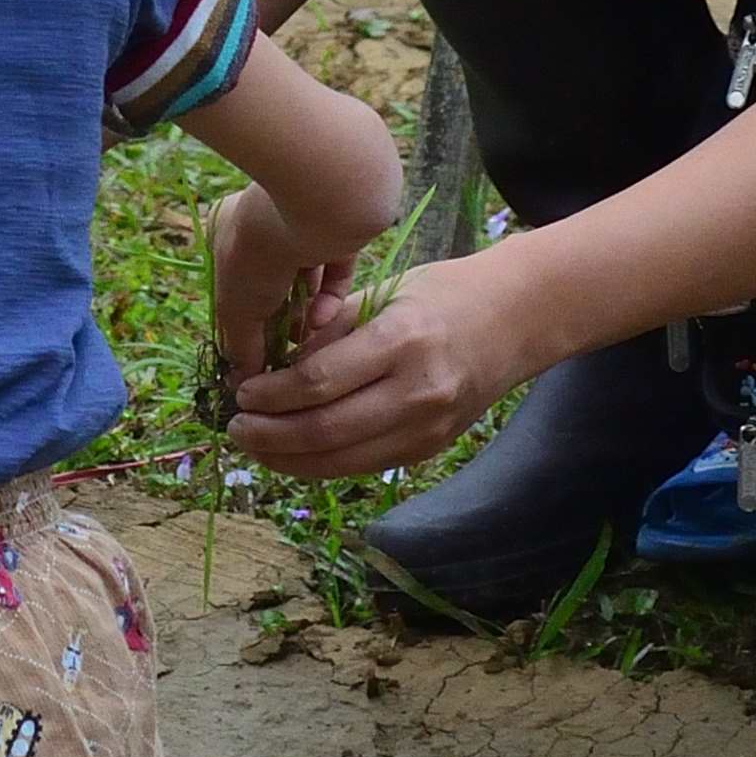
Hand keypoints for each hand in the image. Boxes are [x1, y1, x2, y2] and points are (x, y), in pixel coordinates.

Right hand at [200, 186, 354, 411]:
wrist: (315, 202)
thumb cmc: (260, 249)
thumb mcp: (237, 305)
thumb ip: (239, 344)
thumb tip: (242, 381)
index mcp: (228, 236)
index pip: (234, 290)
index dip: (244, 327)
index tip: (254, 361)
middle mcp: (265, 230)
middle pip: (271, 291)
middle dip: (278, 325)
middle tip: (284, 357)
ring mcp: (305, 230)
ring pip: (305, 286)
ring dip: (304, 315)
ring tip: (306, 336)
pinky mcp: (340, 234)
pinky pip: (334, 274)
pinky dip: (329, 298)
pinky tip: (323, 317)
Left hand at [226, 242, 560, 483]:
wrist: (520, 319)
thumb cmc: (445, 294)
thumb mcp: (386, 292)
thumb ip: (331, 329)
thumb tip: (275, 364)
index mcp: (401, 340)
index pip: (318, 381)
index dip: (270, 394)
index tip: (240, 391)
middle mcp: (417, 390)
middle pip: (325, 430)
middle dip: (270, 435)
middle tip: (235, 427)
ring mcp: (428, 426)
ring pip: (342, 460)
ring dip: (289, 459)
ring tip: (254, 445)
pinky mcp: (431, 446)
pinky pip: (364, 464)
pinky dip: (322, 462)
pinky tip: (293, 452)